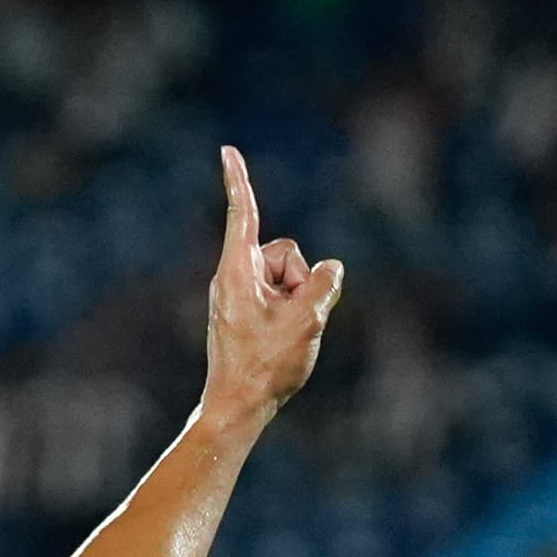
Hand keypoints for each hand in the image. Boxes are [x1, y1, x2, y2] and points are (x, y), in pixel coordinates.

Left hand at [203, 145, 342, 432]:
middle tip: (287, 320)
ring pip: (290, 276)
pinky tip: (281, 342)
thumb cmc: (266, 365)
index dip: (239, 180)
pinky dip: (292, 312)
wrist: (239, 407)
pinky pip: (284, 297)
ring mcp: (240, 295)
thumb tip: (330, 269)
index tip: (226, 149)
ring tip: (282, 334)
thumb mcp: (307, 318)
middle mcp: (234, 276)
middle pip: (287, 251)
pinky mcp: (248, 311)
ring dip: (297, 299)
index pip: (244, 213)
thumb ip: (325, 282)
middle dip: (299, 278)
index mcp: (237, 271)